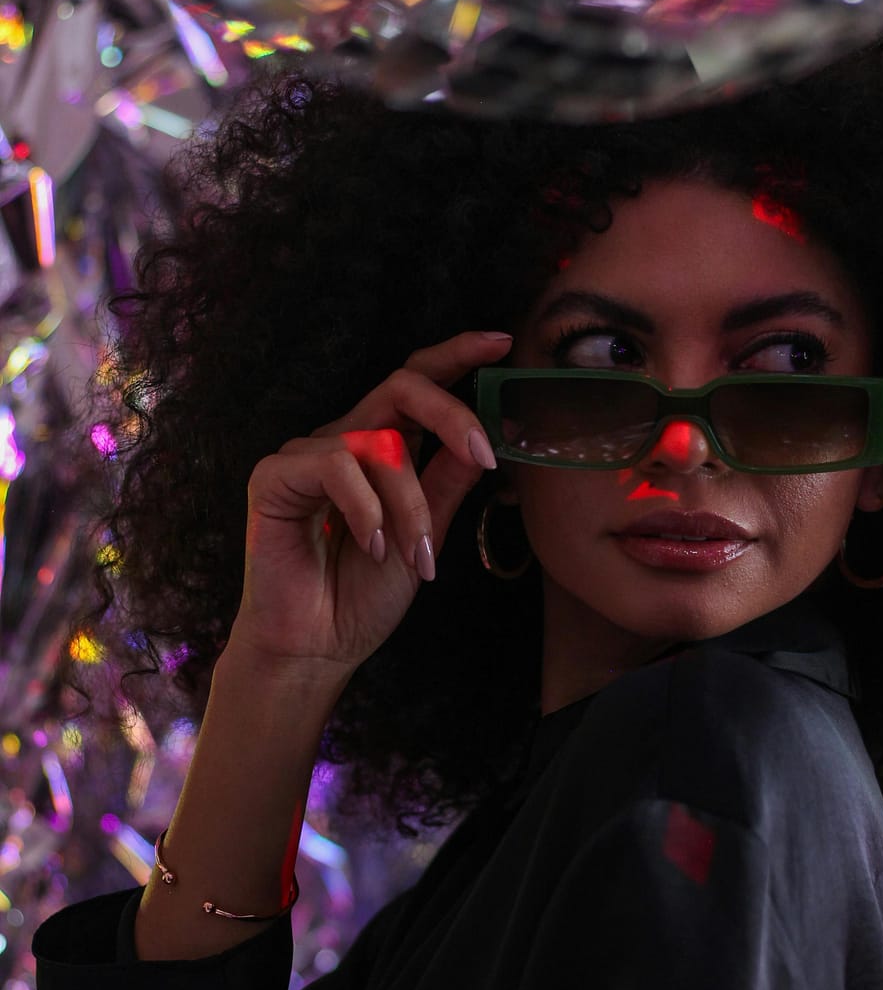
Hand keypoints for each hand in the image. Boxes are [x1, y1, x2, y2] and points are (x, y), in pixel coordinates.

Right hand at [223, 331, 512, 690]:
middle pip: (402, 386)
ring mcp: (307, 455)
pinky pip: (334, 464)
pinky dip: (366, 507)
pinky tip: (373, 545)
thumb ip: (448, 482)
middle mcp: (346, 441)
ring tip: (417, 557)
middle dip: (452, 413)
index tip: (501, 342)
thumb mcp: (426, 533)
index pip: (416, 384)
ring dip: (411, 505)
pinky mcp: (274, 476)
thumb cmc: (366, 592)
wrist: (319, 647)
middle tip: (486, 454)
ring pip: (379, 442)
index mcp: (382, 448)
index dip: (456, 356)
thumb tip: (487, 436)